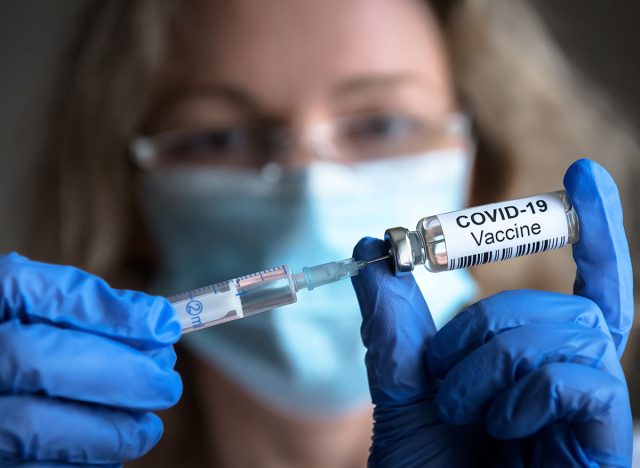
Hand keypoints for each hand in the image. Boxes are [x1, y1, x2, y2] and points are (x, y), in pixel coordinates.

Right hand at [0, 254, 181, 465]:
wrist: (1, 391)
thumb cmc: (32, 345)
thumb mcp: (43, 314)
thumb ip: (90, 311)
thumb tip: (160, 323)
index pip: (32, 291)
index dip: (106, 311)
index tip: (165, 326)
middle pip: (36, 358)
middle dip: (117, 373)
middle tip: (167, 385)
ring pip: (32, 426)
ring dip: (108, 430)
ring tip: (147, 428)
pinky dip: (85, 463)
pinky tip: (112, 452)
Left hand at [351, 159, 632, 466]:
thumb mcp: (401, 386)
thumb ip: (392, 320)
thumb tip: (371, 246)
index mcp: (538, 367)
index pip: (583, 287)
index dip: (593, 232)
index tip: (583, 175)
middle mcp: (575, 382)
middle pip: (564, 304)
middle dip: (490, 323)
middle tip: (443, 371)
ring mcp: (596, 415)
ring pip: (569, 329)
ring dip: (494, 359)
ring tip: (462, 409)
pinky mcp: (609, 443)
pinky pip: (584, 377)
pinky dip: (527, 388)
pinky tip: (500, 426)